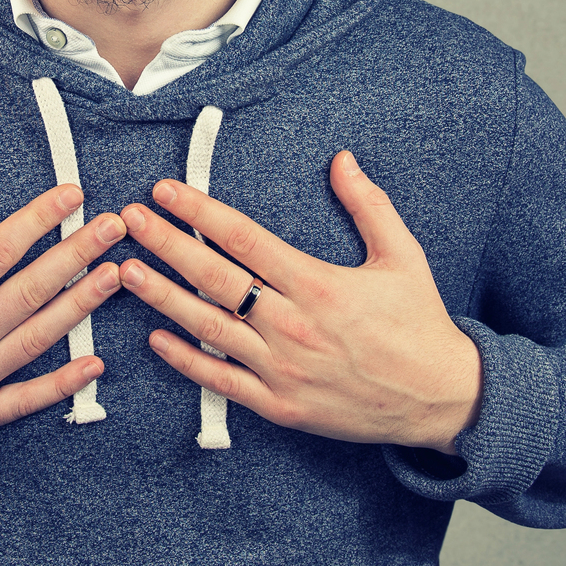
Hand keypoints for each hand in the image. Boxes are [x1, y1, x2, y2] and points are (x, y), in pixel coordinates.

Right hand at [0, 160, 126, 469]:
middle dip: (78, 253)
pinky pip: (26, 400)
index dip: (39, 220)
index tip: (71, 196)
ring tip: (116, 275)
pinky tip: (96, 362)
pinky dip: (64, 384)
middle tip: (115, 227)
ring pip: (38, 339)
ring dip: (82, 305)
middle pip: (32, 290)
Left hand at [117, 150, 480, 454]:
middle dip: (166, 244)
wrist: (441, 399)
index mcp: (318, 284)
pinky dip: (186, 360)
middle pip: (215, 278)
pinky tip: (156, 339)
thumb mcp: (402, 256)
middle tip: (129, 220)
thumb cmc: (420, 324)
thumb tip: (342, 159)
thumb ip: (368, 205)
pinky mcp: (280, 406)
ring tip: (125, 272)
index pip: (244, 238)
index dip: (201, 211)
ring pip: (209, 328)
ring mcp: (283, 369)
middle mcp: (294, 325)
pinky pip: (222, 381)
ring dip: (163, 298)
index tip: (166, 190)